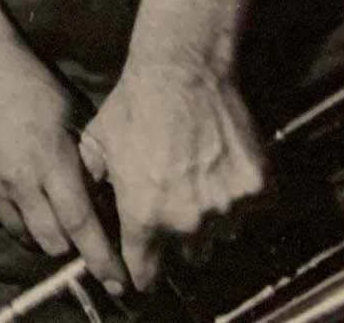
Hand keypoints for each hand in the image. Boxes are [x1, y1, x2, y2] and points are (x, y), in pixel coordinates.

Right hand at [0, 36, 130, 297]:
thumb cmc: (32, 87)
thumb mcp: (73, 117)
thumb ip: (87, 163)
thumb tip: (109, 207)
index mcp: (50, 158)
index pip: (80, 224)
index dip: (102, 258)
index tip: (119, 280)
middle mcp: (16, 176)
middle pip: (51, 241)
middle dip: (70, 245)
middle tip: (77, 233)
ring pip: (21, 234)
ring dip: (37, 230)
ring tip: (42, 207)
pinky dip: (7, 213)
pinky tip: (12, 188)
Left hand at [80, 57, 266, 290]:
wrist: (180, 72)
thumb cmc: (135, 105)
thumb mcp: (96, 145)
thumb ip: (92, 186)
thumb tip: (85, 211)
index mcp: (144, 215)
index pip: (145, 272)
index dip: (142, 272)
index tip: (144, 271)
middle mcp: (187, 220)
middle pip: (189, 256)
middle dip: (181, 238)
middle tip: (175, 204)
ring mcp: (227, 207)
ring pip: (224, 234)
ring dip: (214, 216)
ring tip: (200, 178)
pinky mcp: (258, 189)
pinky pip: (255, 209)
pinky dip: (244, 195)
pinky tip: (225, 168)